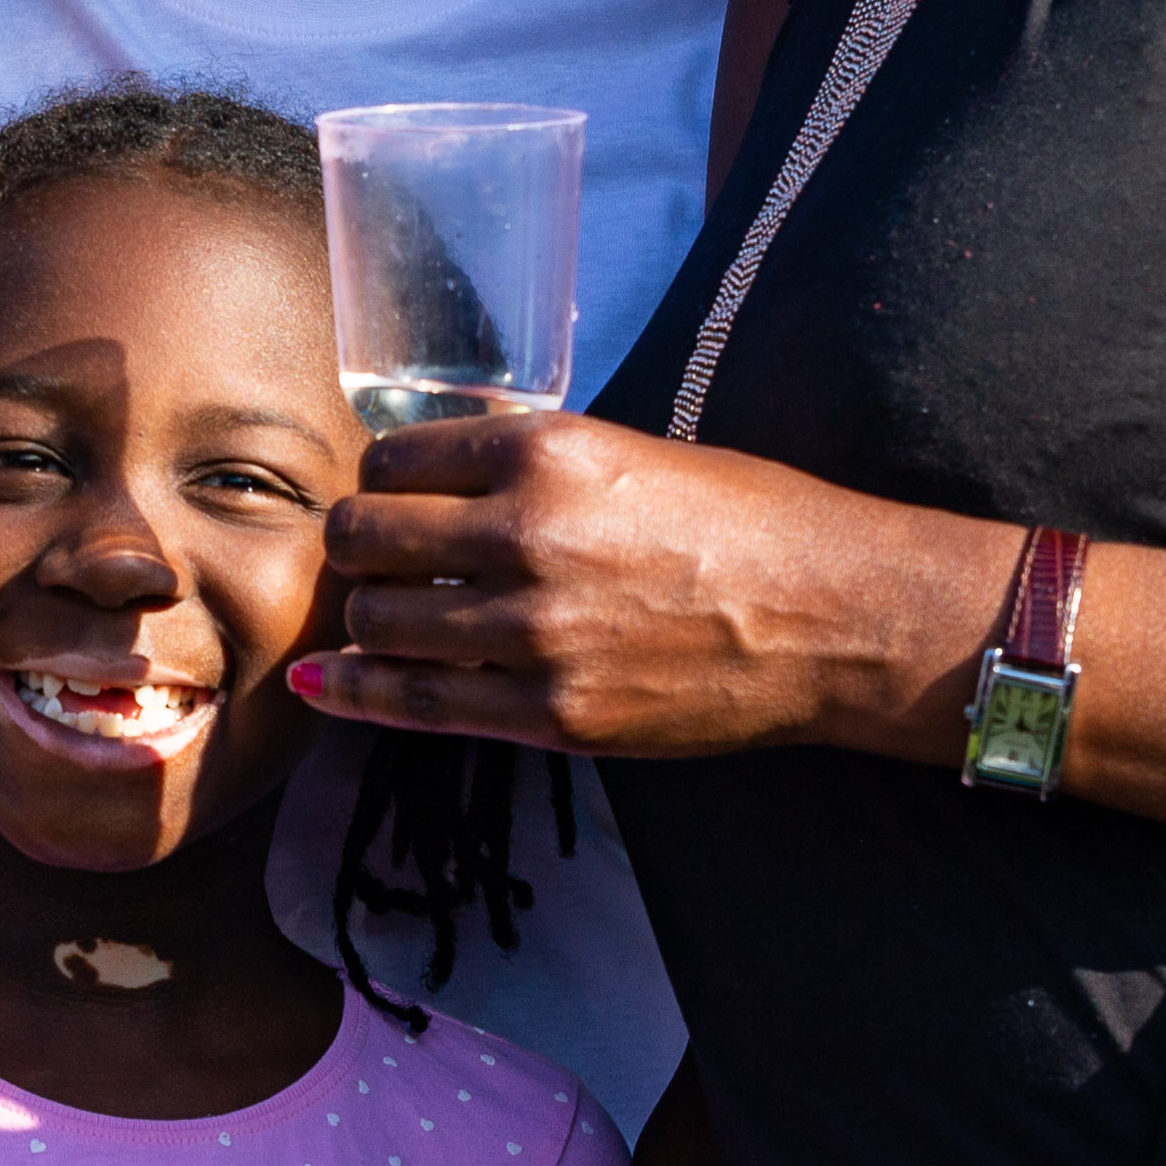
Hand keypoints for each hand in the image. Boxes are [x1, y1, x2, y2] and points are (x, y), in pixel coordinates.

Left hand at [297, 412, 987, 763]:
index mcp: (546, 452)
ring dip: (366, 619)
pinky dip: (356, 692)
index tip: (388, 498)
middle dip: (356, 547)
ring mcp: (537, 632)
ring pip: (378, 621)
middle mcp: (528, 535)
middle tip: (371, 560)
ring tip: (381, 618)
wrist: (841, 616)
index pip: (392, 458)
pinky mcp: (555, 714)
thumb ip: (528, 469)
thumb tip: (432, 484)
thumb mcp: (632, 453)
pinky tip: (324, 684)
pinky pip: (417, 704)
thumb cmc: (752, 521)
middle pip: (363, 537)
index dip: (379, 480)